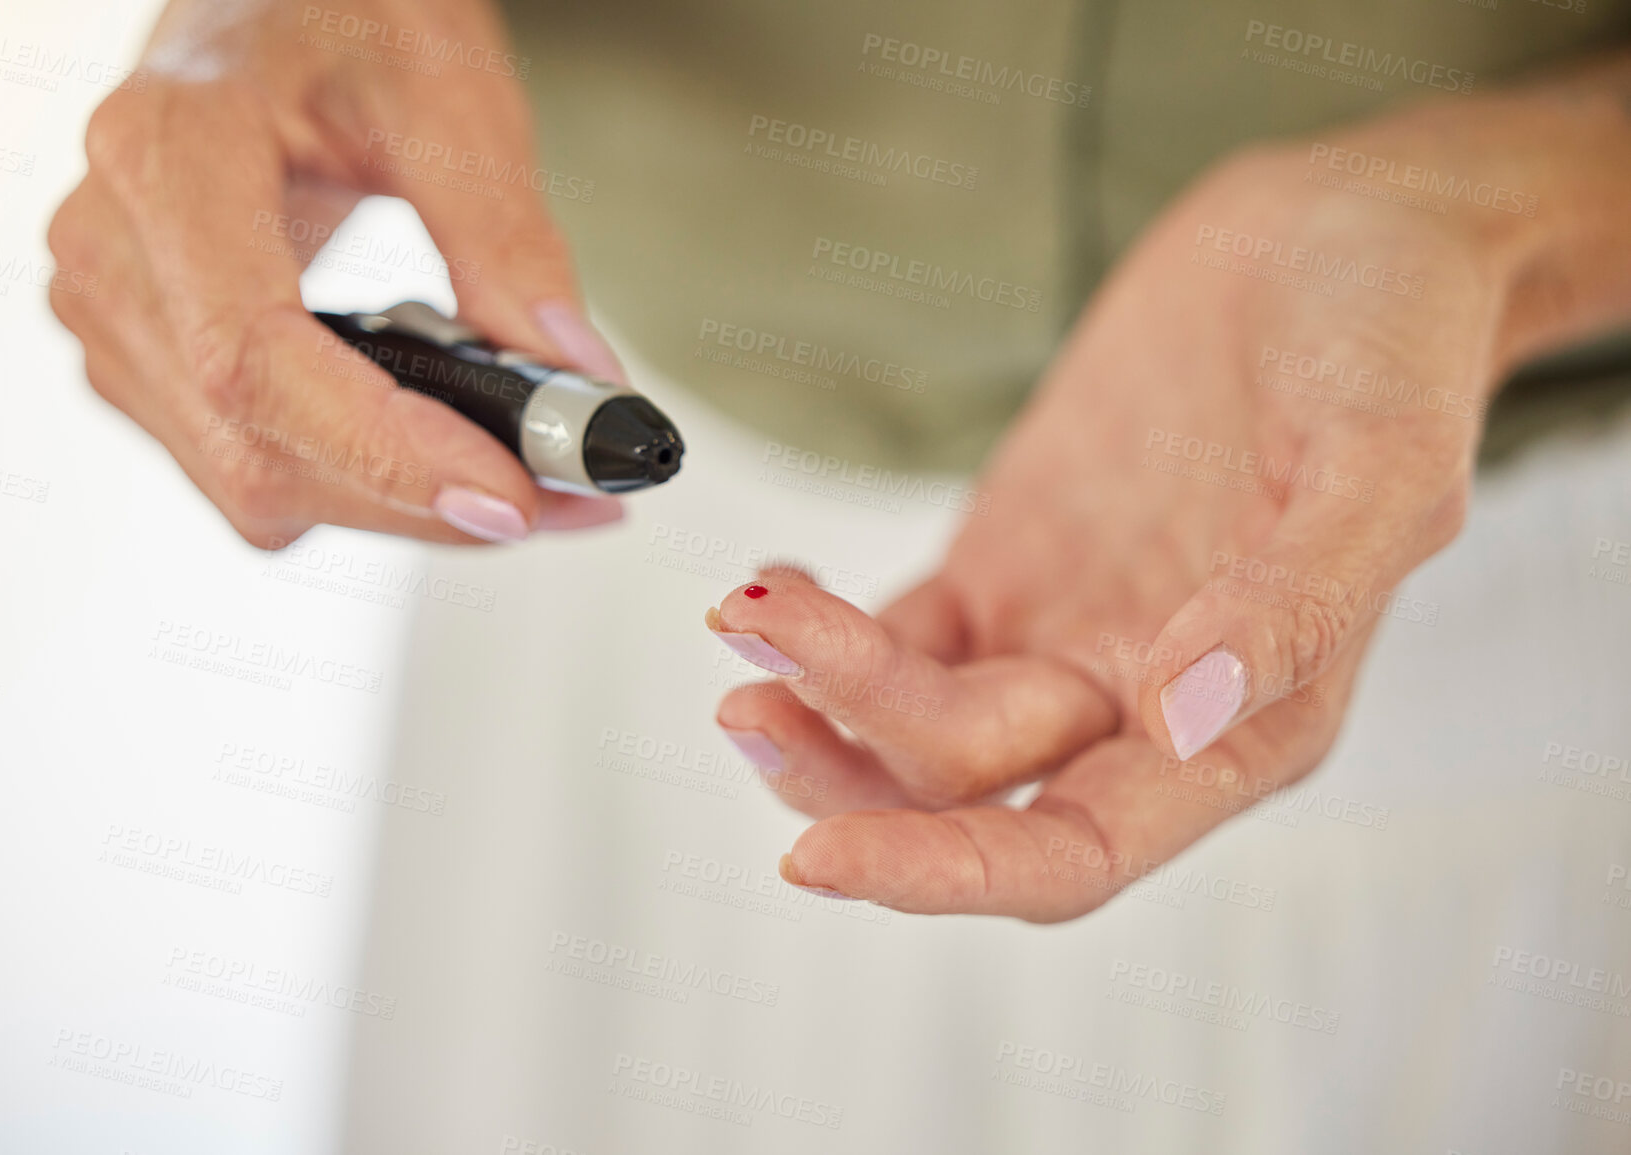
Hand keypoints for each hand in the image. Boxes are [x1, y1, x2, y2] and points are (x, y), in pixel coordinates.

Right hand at [47, 0, 623, 547]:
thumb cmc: (334, 11)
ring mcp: (116, 314)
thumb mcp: (446, 93)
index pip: (258, 359)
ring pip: (257, 485)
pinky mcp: (144, 357)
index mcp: (168, 156)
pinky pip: (251, 468)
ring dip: (402, 505)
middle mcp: (114, 250)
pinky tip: (439, 445)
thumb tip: (574, 379)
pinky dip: (360, 481)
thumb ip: (508, 240)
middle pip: (260, 450)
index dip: (385, 451)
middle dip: (427, 500)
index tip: (508, 495)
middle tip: (569, 496)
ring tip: (525, 468)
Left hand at [710, 88, 1629, 921]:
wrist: (1339, 236)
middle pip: (964, 793)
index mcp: (1244, 727)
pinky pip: (895, 635)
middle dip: (847, 768)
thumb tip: (1182, 717)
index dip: (948, 869)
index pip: (1076, 849)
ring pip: (912, 724)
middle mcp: (1142, 706)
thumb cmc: (1391, 342)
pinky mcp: (1009, 566)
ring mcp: (1063, 635)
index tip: (821, 856)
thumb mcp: (1382, 460)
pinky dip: (825, 627)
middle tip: (744, 701)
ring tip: (744, 619)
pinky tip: (776, 588)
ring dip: (821, 694)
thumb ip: (1296, 601)